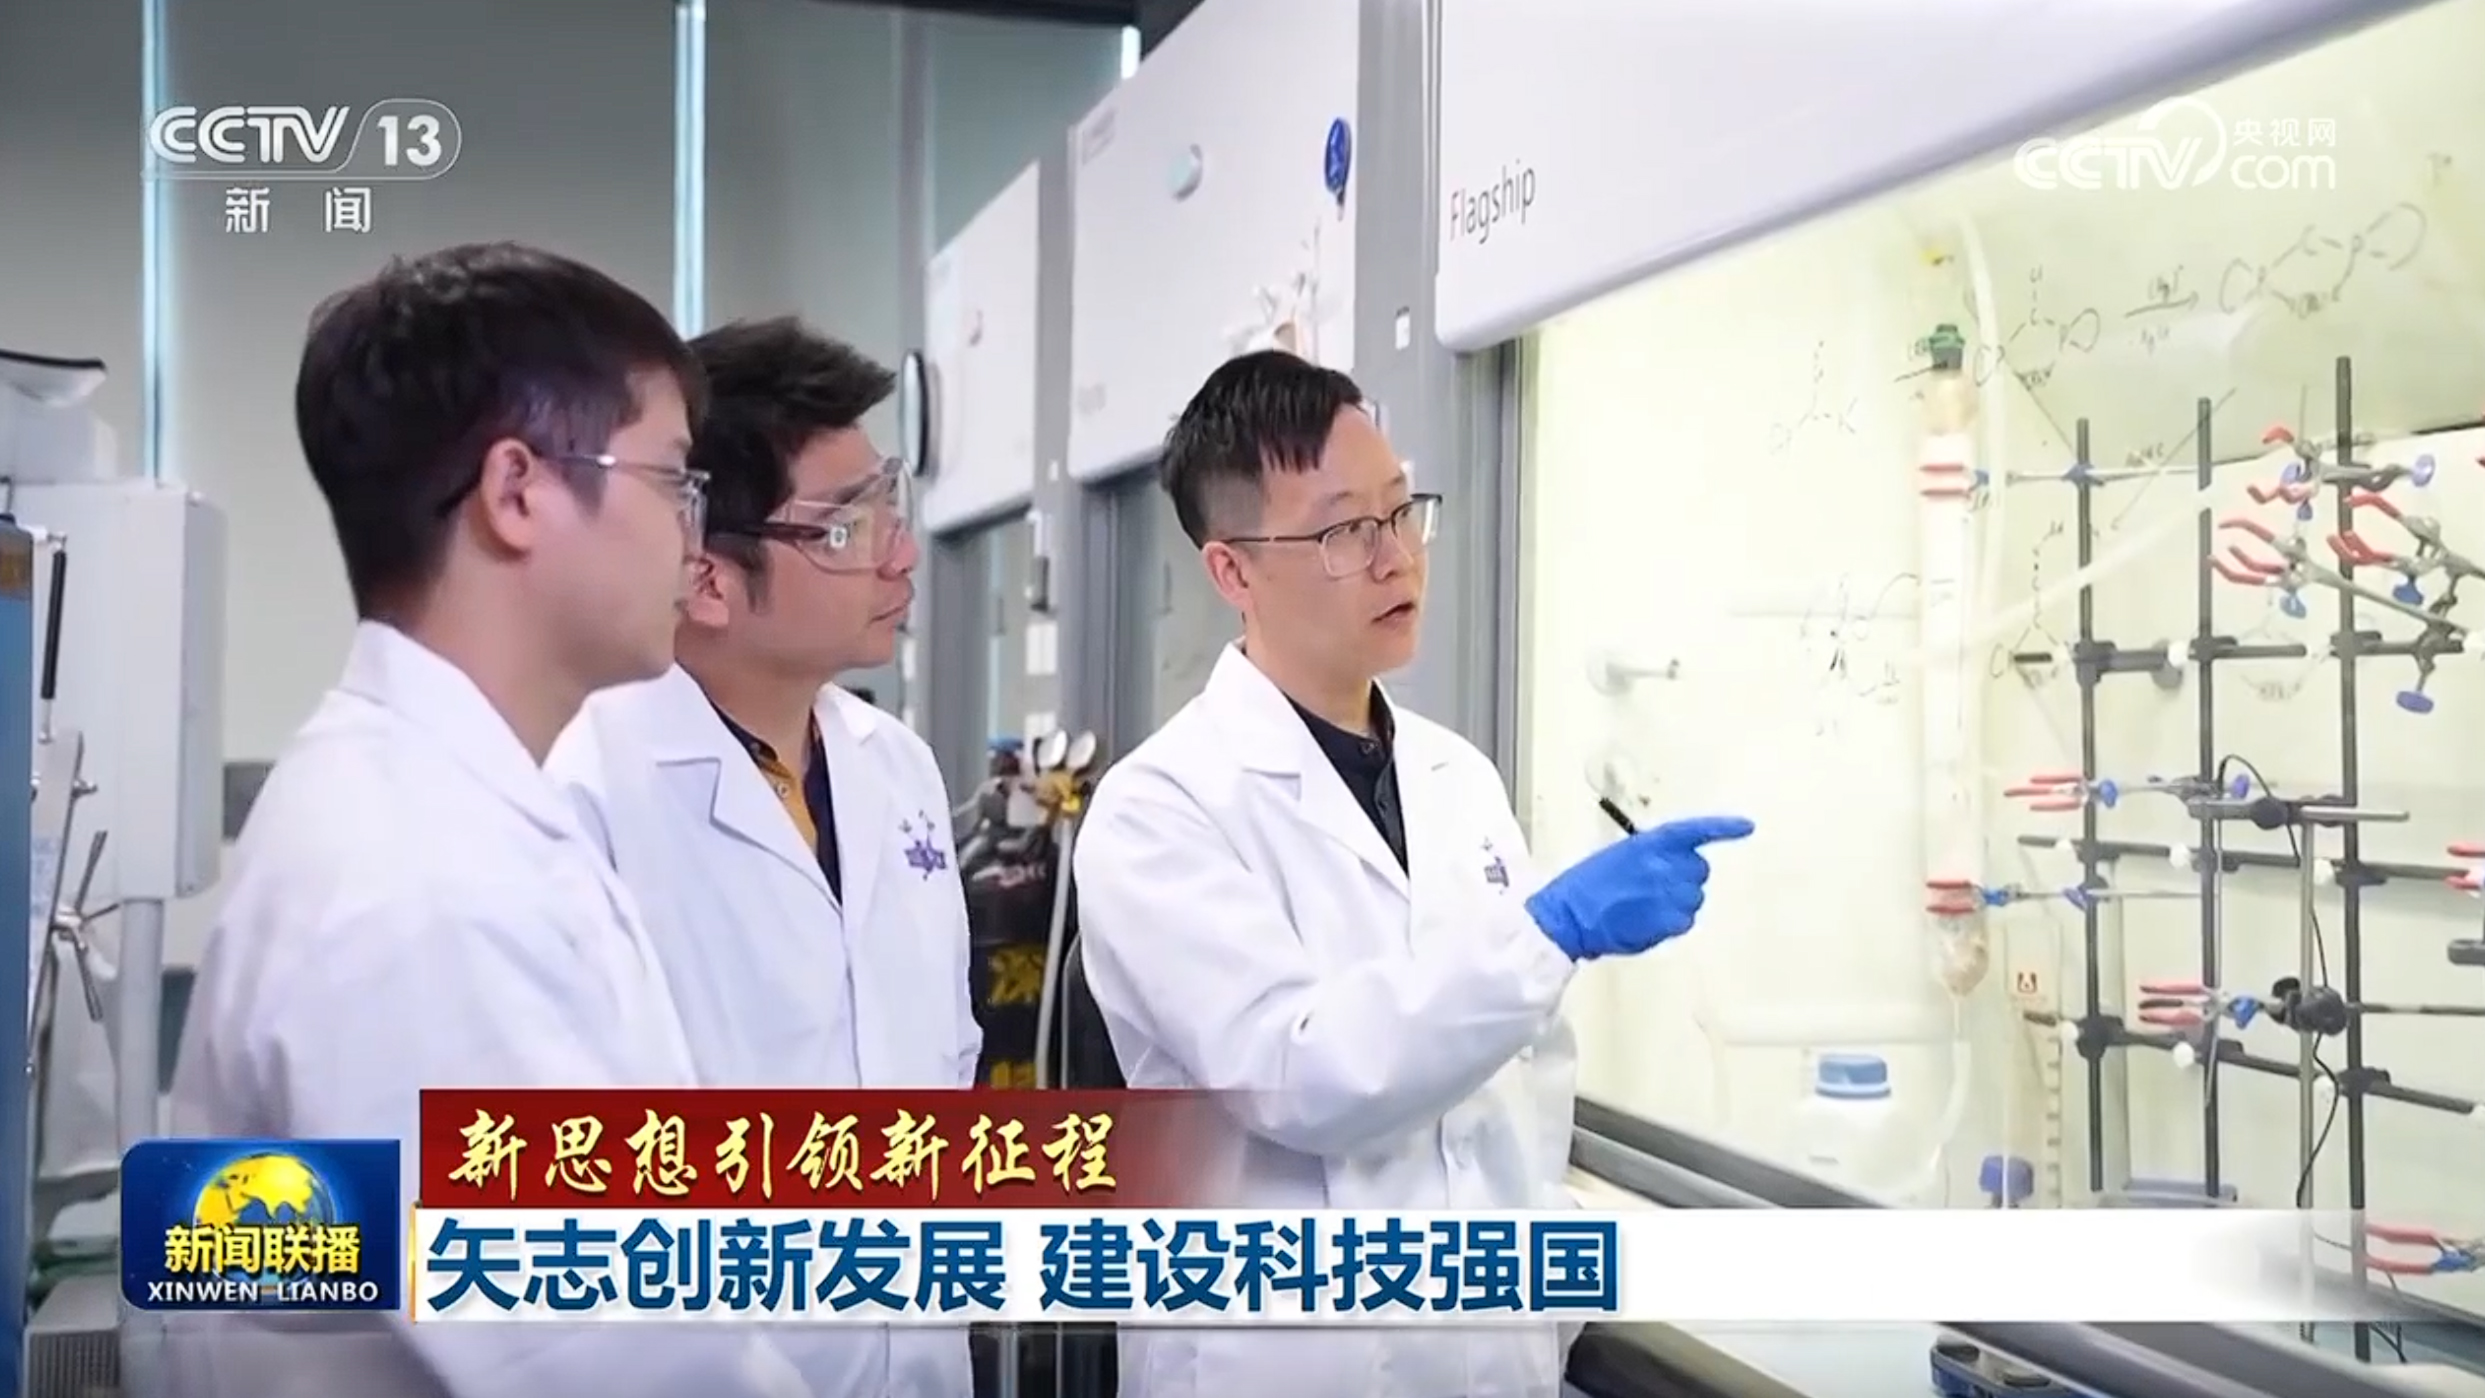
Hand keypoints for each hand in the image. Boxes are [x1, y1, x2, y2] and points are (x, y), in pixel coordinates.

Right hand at [1525, 816, 1754, 959]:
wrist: (1571, 916)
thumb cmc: (1587, 885)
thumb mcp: (1619, 856)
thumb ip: (1652, 857)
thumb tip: (1675, 867)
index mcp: (1651, 844)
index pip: (1695, 831)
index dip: (1723, 828)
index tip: (1747, 827)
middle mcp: (1666, 865)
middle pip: (1699, 869)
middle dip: (1684, 877)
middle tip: (1655, 887)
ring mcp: (1671, 894)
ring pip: (1695, 896)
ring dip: (1678, 901)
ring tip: (1645, 906)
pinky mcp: (1672, 920)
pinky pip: (1686, 919)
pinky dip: (1671, 922)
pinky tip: (1647, 921)